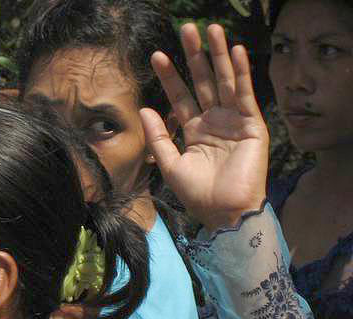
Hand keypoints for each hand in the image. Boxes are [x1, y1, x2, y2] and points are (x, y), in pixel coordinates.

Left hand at [140, 23, 268, 231]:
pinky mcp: (251, 124)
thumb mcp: (170, 165)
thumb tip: (144, 109)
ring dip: (219, 55)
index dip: (170, 76)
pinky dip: (241, 73)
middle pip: (203, 81)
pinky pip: (245, 94)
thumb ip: (158, 137)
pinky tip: (236, 51)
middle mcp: (214, 121)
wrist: (224, 212)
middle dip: (195, 56)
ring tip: (212, 29)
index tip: (157, 55)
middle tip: (186, 29)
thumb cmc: (198, 194)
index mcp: (194, 130)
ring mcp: (233, 120)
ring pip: (224, 81)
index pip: (180, 96)